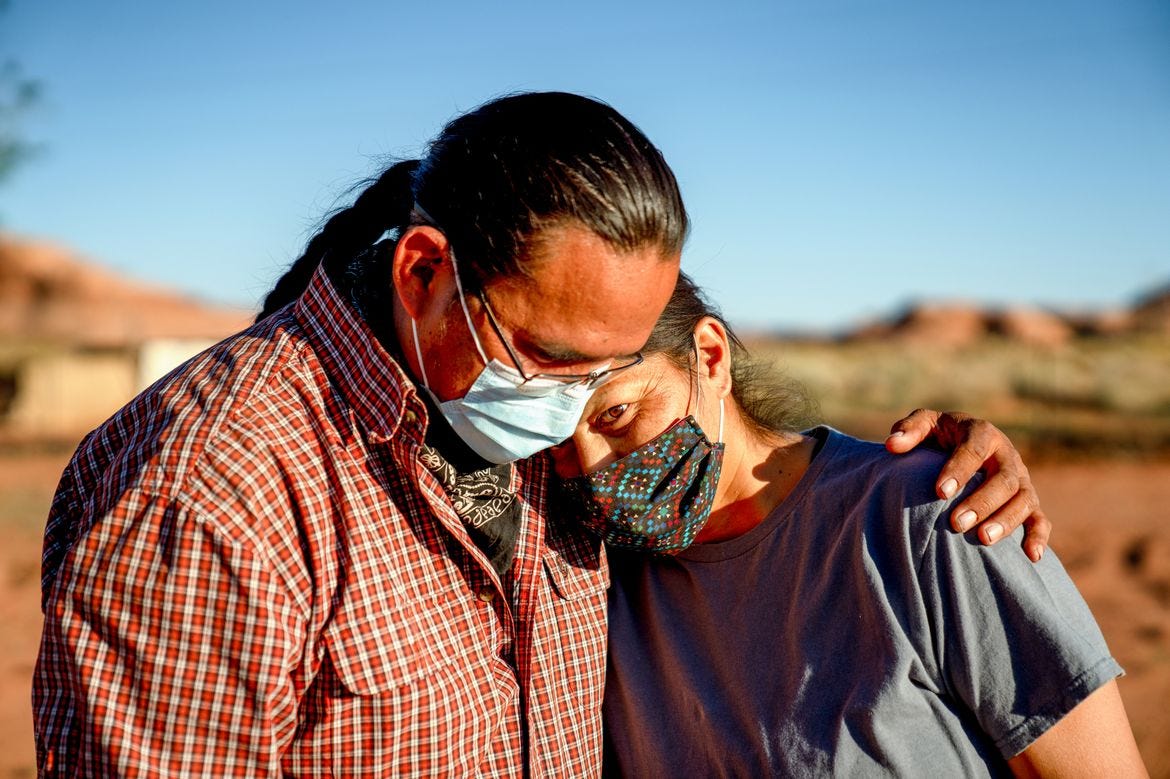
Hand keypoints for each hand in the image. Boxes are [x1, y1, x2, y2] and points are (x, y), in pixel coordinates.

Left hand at [885, 409, 1049, 561]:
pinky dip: (1038, 536)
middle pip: (1004, 478)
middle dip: (982, 502)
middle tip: (956, 523)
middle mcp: (1006, 456)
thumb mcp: (926, 425)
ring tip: (982, 540)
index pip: (974, 448)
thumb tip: (892, 445)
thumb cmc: (940, 437)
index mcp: (982, 433)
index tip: (940, 492)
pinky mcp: (1028, 501)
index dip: (959, 469)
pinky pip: (1040, 519)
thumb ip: (909, 430)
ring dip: (1006, 520)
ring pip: (1024, 500)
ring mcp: (1021, 479)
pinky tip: (1031, 557)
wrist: (961, 446)